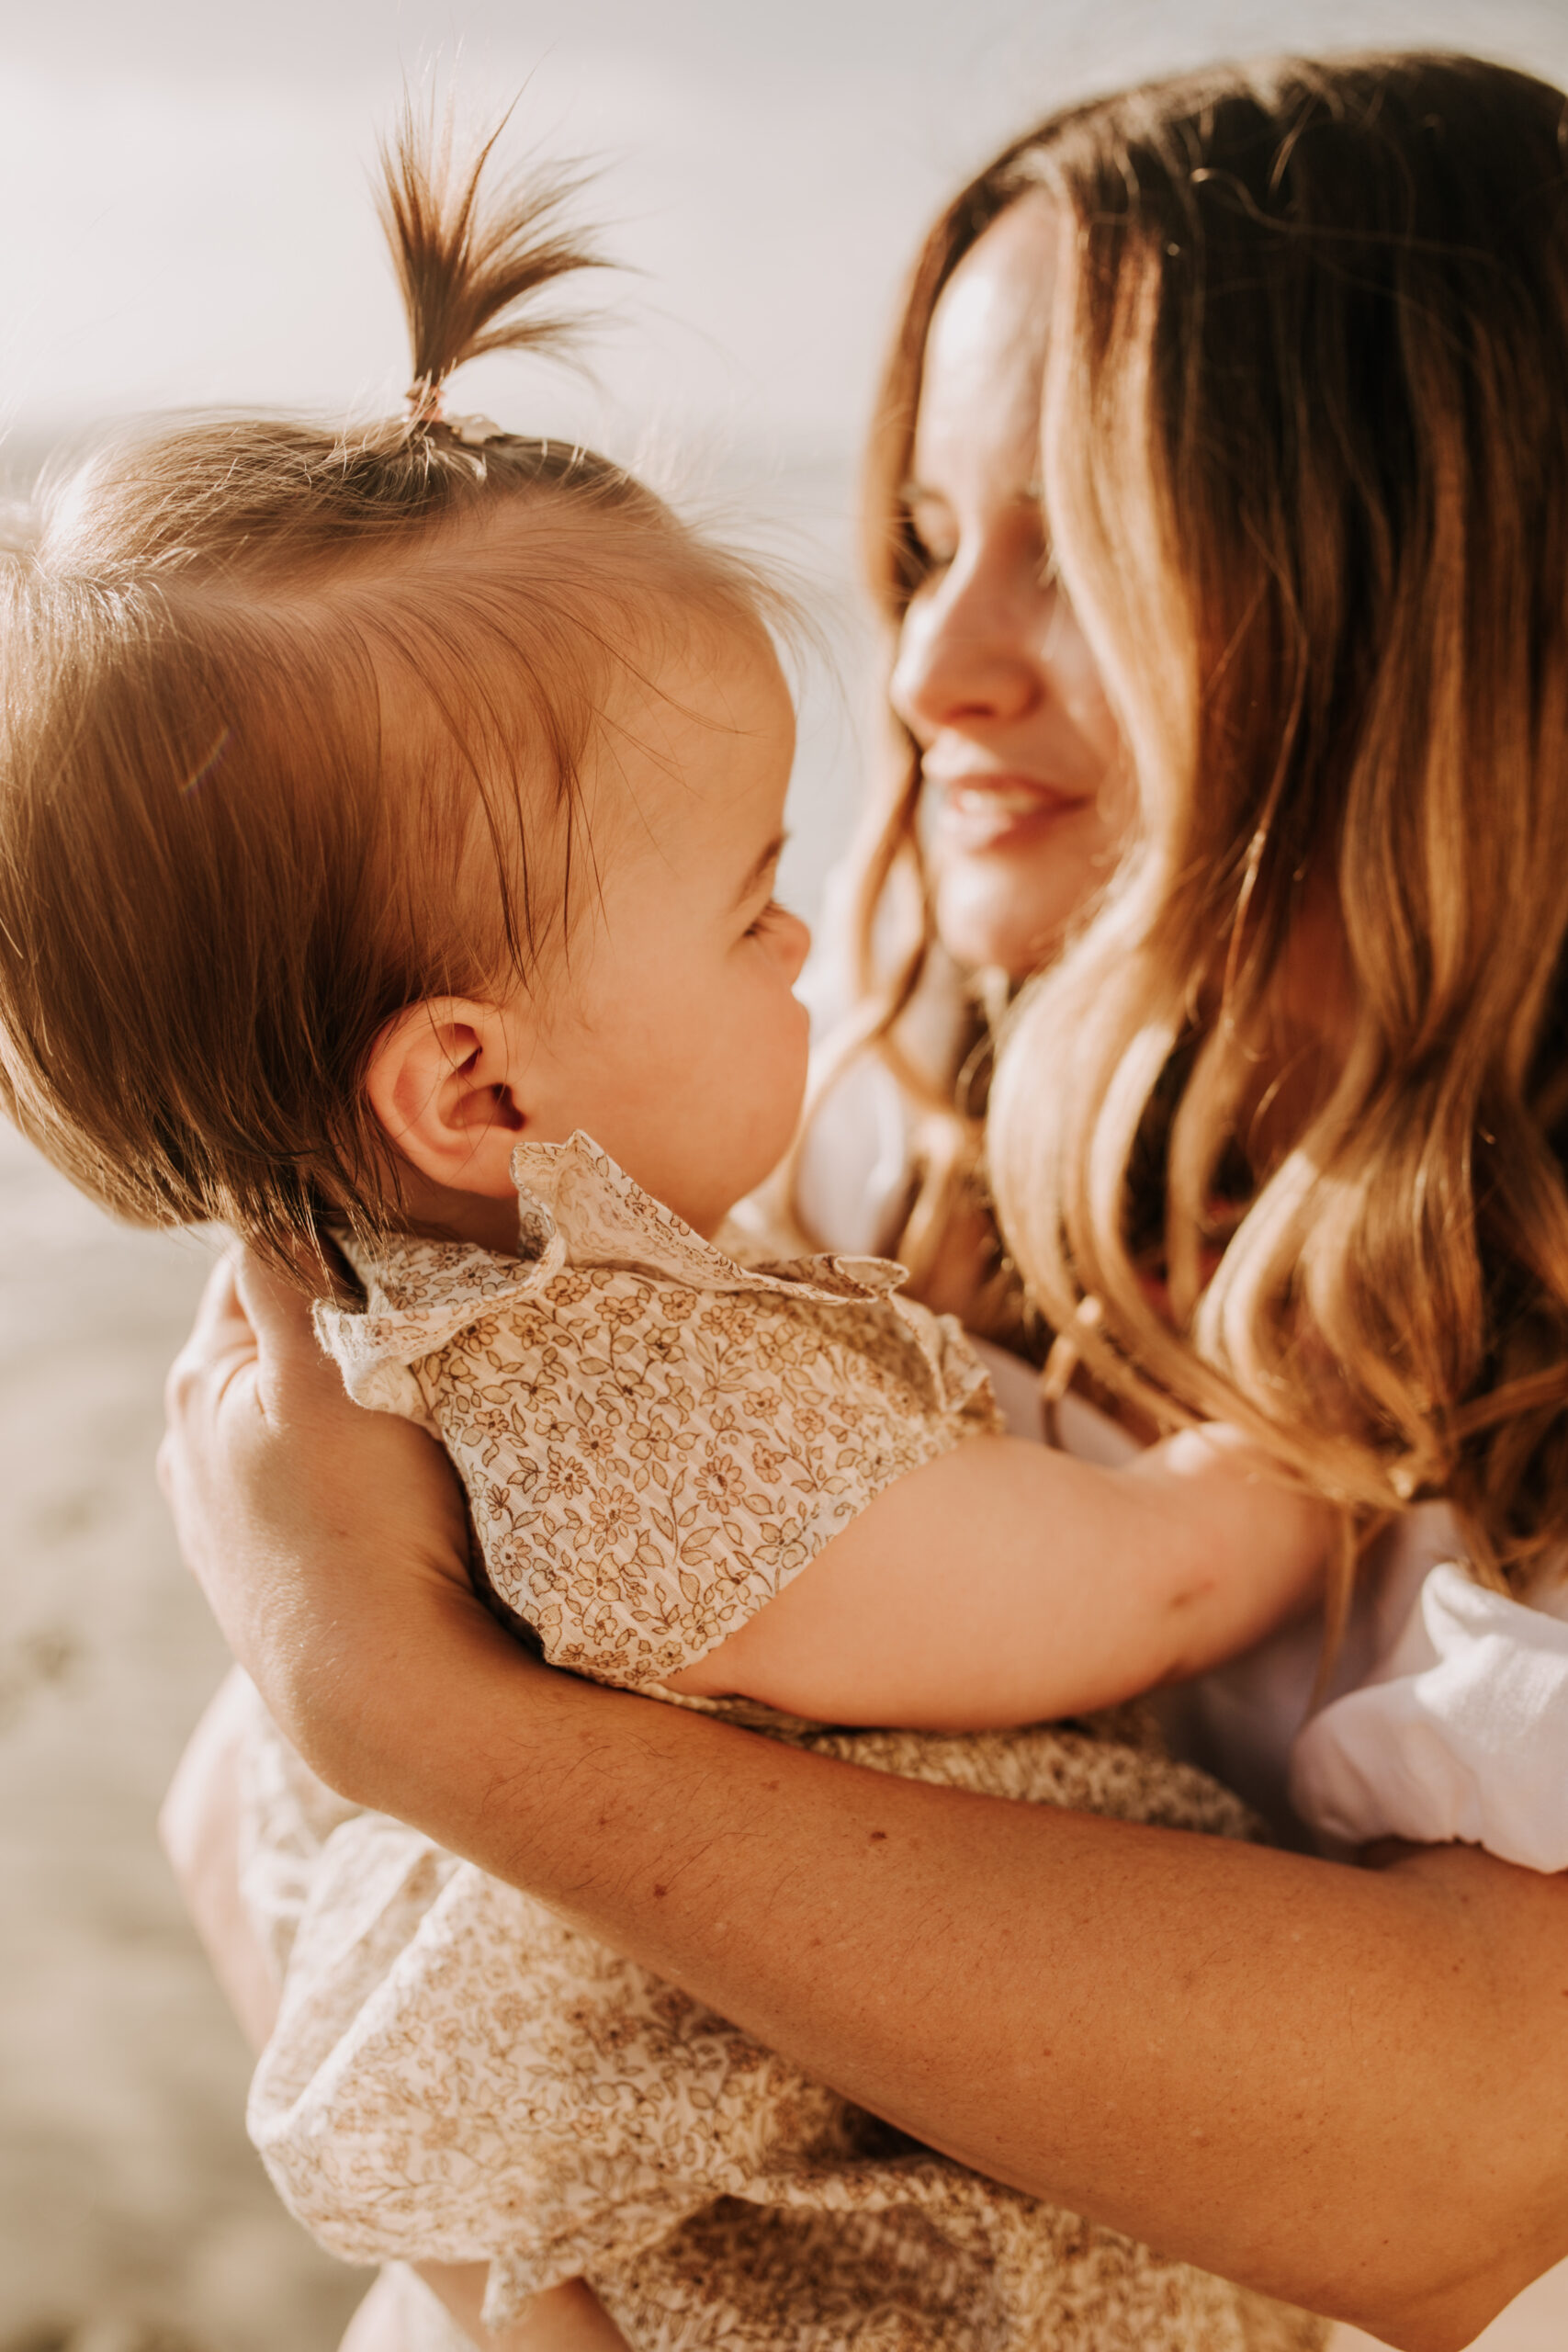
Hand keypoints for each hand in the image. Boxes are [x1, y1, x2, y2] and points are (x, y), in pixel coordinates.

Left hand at [158, 1246, 485, 1793]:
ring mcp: (238, 1525)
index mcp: (200, 1386)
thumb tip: (271, 1183)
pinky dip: (365, 1468)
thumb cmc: (366, 1528)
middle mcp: (196, 1454)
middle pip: (285, 1339)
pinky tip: (412, 1485)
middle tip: (438, 1311)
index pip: (260, 1259)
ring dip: (361, 1395)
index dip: (336, 1236)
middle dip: (351, 1315)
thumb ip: (292, 1271)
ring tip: (436, 1399)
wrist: (390, 1699)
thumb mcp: (326, 1372)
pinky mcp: (283, 1581)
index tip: (412, 1238)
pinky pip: (329, 1488)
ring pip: (309, 1416)